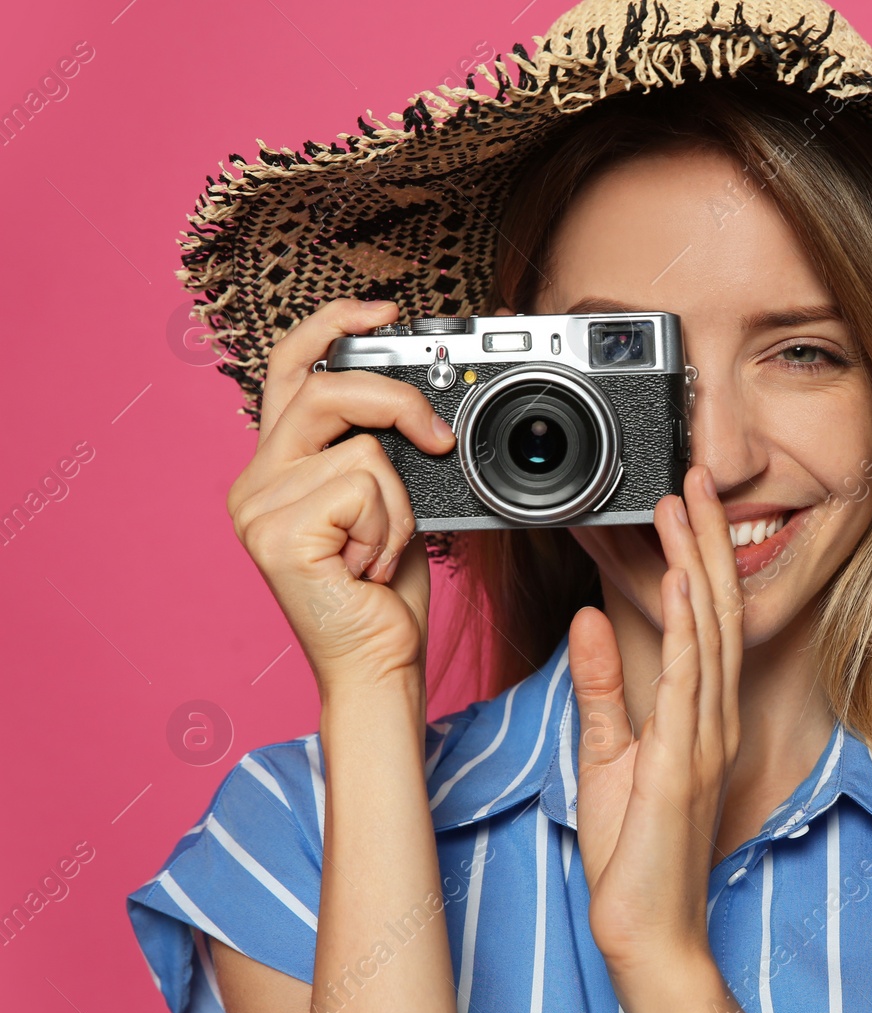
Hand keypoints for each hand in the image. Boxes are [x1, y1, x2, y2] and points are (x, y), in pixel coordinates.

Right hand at [224, 299, 456, 702]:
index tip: (385, 309)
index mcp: (276, 467)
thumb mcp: (388, 503)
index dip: (332, 326)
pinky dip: (393, 526)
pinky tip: (371, 567)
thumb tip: (420, 403)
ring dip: (400, 502)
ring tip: (383, 547)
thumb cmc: (385, 592)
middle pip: (325, 389)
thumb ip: (380, 450)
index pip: (291, 369)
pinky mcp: (278, 533)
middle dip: (397, 401)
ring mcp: (258, 508)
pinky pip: (367, 485)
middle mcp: (254, 482)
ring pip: (363, 446)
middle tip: (438, 436)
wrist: (379, 664)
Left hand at [569, 466, 744, 972]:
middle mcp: (712, 718)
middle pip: (714, 610)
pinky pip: (688, 683)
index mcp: (697, 715)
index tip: (682, 505)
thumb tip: (588, 619)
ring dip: (696, 563)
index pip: (702, 619)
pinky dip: (686, 628)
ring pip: (707, 632)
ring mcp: (704, 738)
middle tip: (693, 477)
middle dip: (704, 539)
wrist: (647, 929)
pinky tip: (681, 584)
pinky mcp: (683, 762)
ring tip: (684, 506)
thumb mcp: (608, 755)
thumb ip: (602, 687)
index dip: (696, 556)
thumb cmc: (634, 852)